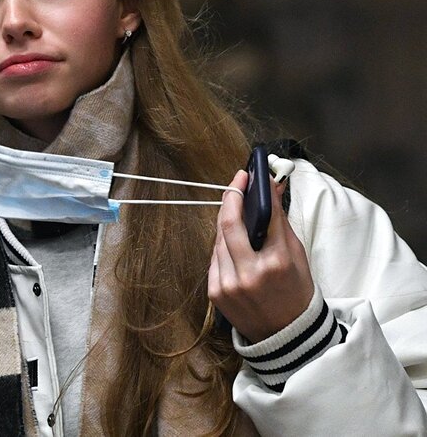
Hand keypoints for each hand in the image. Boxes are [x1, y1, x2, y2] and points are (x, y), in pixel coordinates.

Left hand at [208, 170, 313, 342]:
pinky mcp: (216, 293)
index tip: (250, 175)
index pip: (264, 216)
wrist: (287, 336)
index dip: (255, 191)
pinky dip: (222, 245)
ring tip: (237, 210)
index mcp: (278, 263)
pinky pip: (214, 258)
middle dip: (231, 197)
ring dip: (227, 222)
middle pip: (230, 224)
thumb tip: (270, 189)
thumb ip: (281, 223)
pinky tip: (232, 240)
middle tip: (237, 183)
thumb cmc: (297, 292)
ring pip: (218, 239)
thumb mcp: (297, 256)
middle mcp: (250, 274)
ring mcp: (229, 285)